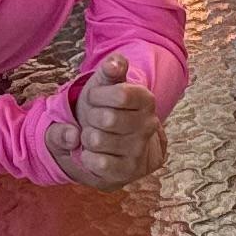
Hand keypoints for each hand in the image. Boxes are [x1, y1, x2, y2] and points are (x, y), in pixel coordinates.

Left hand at [45, 55, 168, 191]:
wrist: (111, 143)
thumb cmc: (103, 108)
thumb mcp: (104, 85)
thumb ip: (110, 69)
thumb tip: (114, 63)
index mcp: (146, 100)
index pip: (121, 94)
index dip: (97, 96)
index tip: (95, 98)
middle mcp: (148, 126)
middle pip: (106, 118)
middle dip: (90, 117)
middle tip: (94, 120)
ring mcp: (139, 150)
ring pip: (98, 140)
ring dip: (87, 137)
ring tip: (95, 136)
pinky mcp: (128, 172)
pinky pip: (97, 162)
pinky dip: (87, 156)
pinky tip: (94, 153)